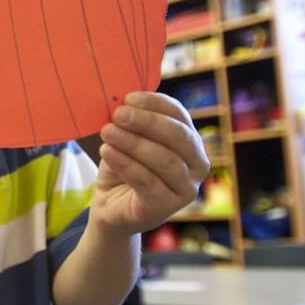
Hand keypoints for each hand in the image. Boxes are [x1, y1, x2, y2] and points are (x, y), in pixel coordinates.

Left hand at [91, 92, 209, 239]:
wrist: (110, 206)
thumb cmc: (123, 167)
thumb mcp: (128, 139)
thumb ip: (132, 121)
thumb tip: (123, 100)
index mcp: (191, 142)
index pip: (180, 115)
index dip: (155, 104)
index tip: (128, 98)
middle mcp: (197, 165)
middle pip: (178, 136)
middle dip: (147, 122)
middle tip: (118, 114)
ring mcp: (185, 189)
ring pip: (164, 159)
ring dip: (133, 142)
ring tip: (107, 132)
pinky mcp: (165, 207)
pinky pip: (147, 181)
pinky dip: (125, 163)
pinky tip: (107, 151)